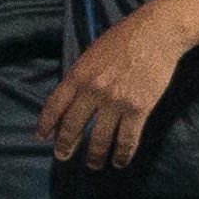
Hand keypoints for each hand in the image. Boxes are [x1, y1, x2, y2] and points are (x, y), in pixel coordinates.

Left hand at [40, 2, 192, 168]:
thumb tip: (72, 100)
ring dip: (94, 156)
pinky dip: (122, 154)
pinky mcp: (139, 109)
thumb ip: (81, 76)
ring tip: (93, 165)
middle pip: (73, 126)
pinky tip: (119, 162)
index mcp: (79, 74)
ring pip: (100, 139)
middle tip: (62, 156)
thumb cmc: (124, 38)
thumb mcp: (92, 53)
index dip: (46, 124)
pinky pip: (127, 139)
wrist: (157, 33)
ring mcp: (116, 102)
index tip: (42, 137)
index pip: (55, 105)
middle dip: (66, 146)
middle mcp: (93, 90)